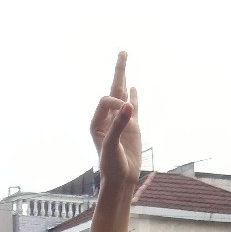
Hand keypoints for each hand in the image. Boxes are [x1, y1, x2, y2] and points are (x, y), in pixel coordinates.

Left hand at [90, 52, 140, 189]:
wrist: (121, 180)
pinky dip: (134, 96)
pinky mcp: (132, 127)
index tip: (126, 114)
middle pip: (113, 90)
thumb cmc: (112, 166)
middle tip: (123, 51)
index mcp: (96, 123)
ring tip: (125, 59)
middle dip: (118, 71)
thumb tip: (129, 106)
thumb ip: (119, 126)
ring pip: (123, 96)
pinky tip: (133, 86)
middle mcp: (107, 119)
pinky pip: (134, 107)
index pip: (106, 101)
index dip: (116, 103)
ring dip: (124, 78)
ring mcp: (120, 121)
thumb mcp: (113, 146)